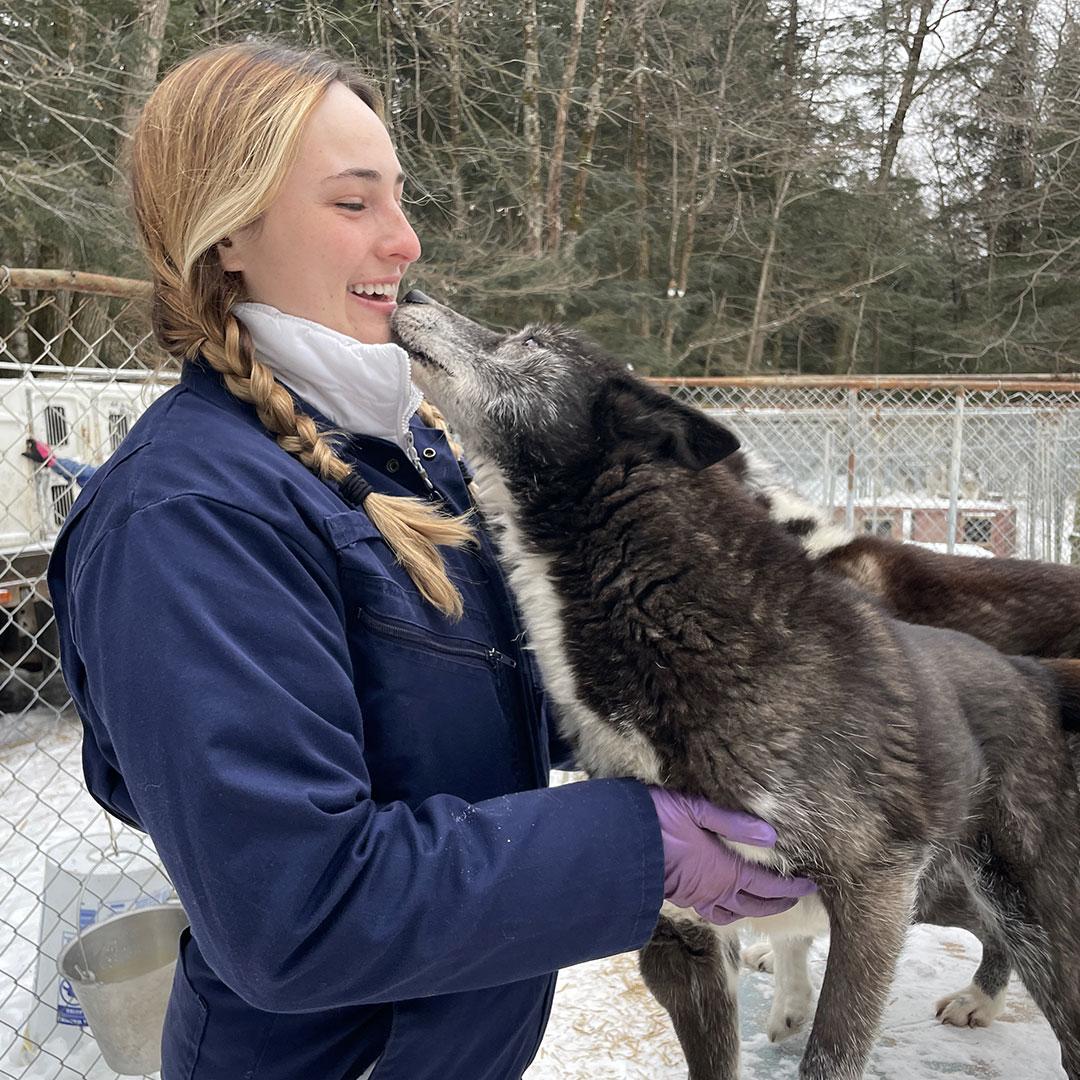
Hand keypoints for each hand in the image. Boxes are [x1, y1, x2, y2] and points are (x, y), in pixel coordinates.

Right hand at [647, 787, 816, 925]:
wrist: (620, 842)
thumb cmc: (658, 820)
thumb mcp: (696, 810)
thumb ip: (733, 824)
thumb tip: (771, 836)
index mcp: (725, 871)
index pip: (768, 885)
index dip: (791, 887)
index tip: (810, 884)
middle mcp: (715, 890)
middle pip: (756, 905)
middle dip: (779, 902)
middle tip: (795, 896)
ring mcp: (698, 897)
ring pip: (735, 912)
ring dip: (755, 910)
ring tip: (765, 902)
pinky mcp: (682, 897)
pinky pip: (712, 911)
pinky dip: (728, 910)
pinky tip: (726, 899)